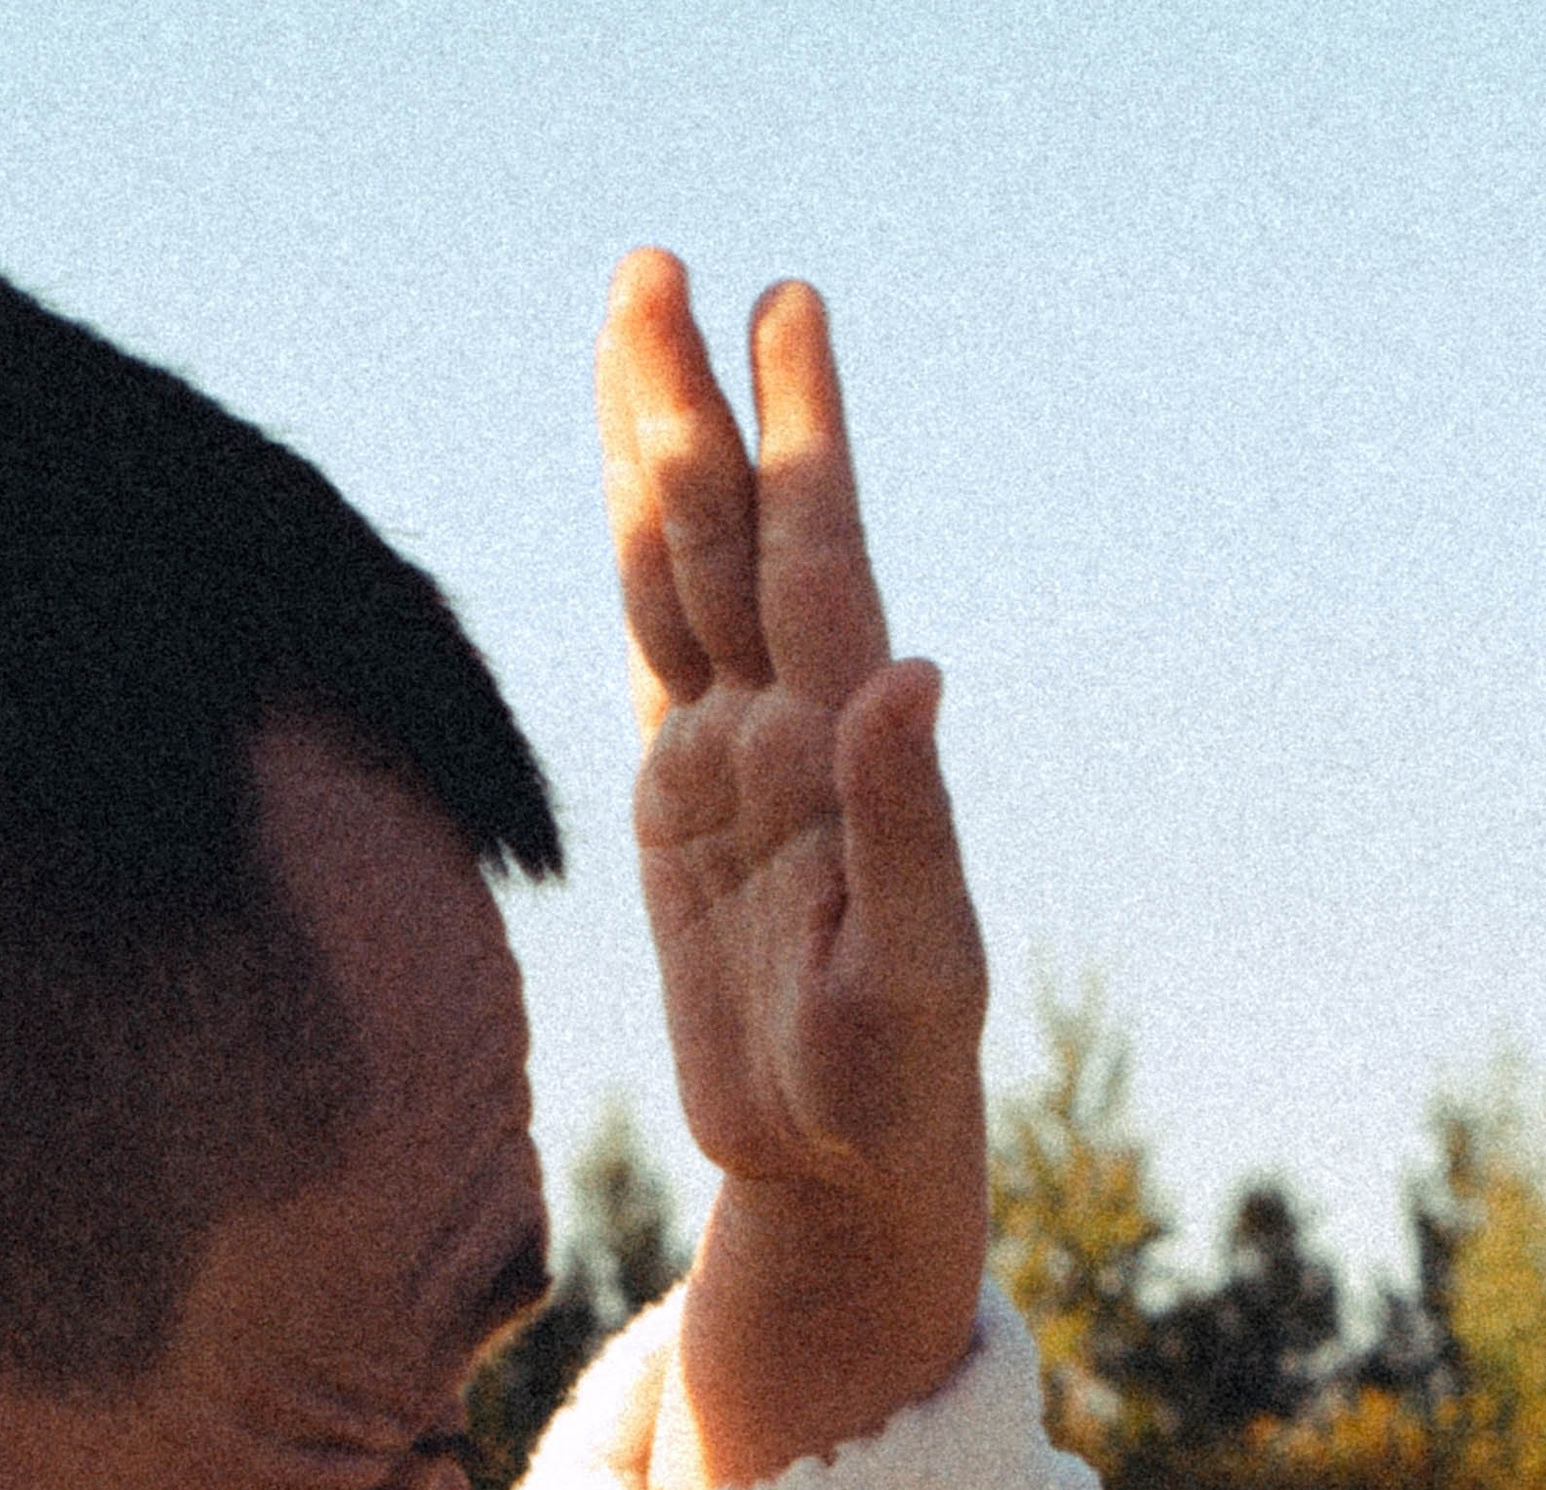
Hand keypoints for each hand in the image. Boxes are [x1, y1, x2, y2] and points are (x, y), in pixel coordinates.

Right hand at [599, 249, 988, 1489]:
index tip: (787, 310)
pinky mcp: (679, 811)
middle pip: (731, 537)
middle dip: (698, 404)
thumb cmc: (894, 1088)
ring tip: (634, 326)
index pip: (819, 561)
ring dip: (659, 455)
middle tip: (663, 266)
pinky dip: (637, 569)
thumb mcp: (910, 972)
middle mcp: (789, 731)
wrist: (844, 1166)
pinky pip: (647, 656)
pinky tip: (633, 497)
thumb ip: (906, 825)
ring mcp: (730, 762)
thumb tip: (912, 671)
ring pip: (681, 577)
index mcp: (844, 753)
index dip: (805, 434)